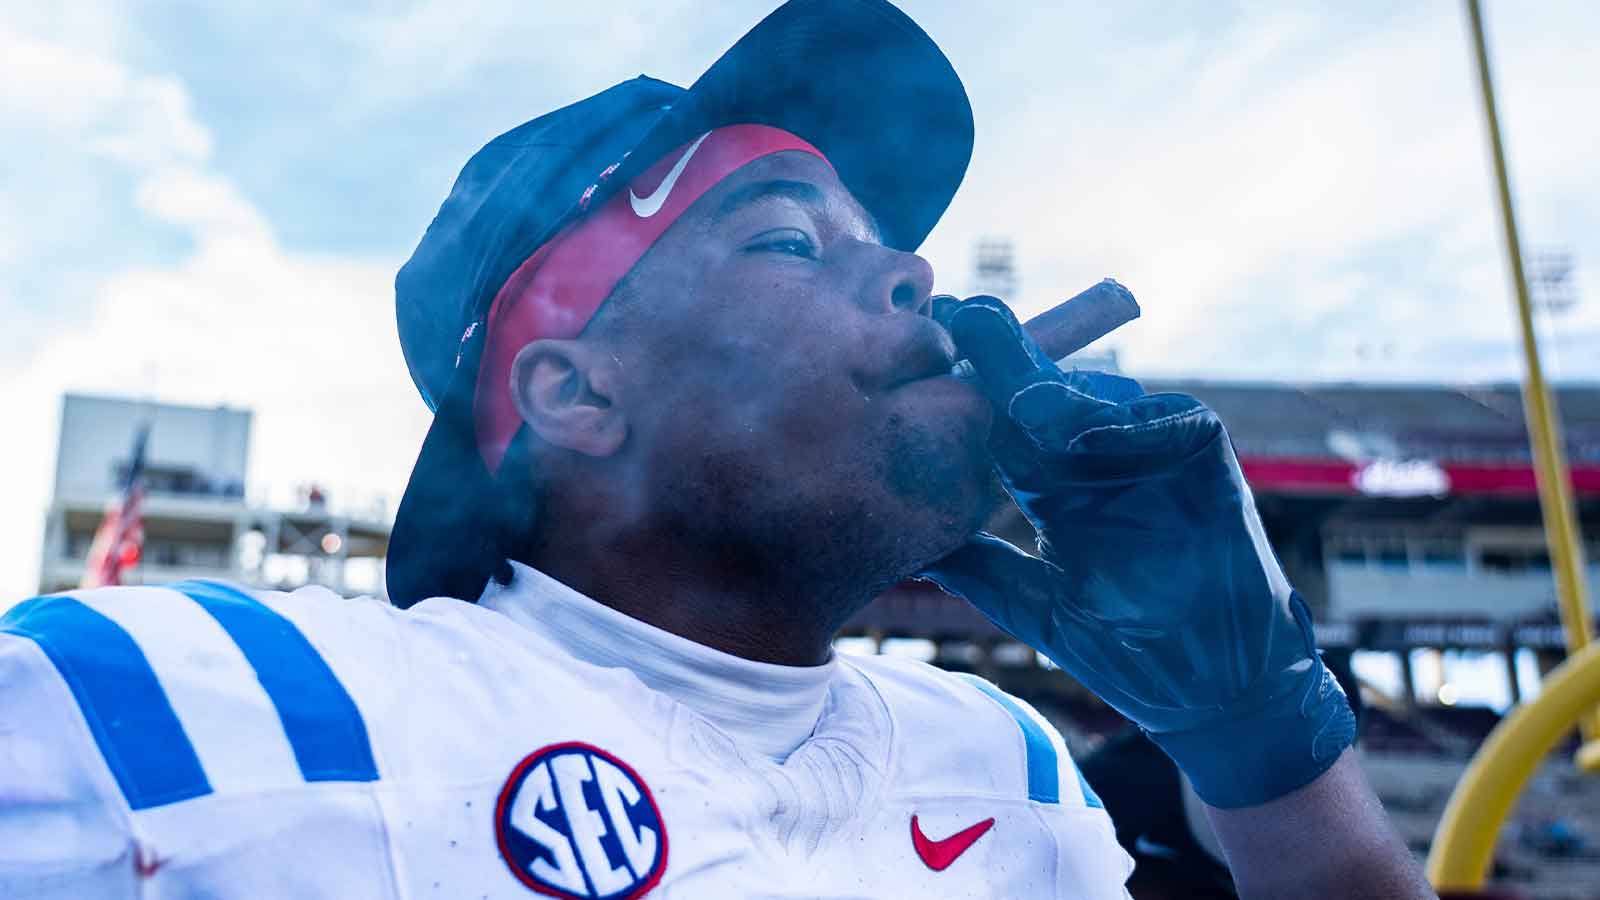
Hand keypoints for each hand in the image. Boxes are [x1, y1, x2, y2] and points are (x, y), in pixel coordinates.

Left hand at [920, 293, 1354, 807]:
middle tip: (959, 319)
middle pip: (1043, 395)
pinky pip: (1168, 421)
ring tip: (1015, 397)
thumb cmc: (1129, 651)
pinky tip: (1089, 437)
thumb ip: (981, 569)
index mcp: (1054, 484)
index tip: (921, 355)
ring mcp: (1150, 451)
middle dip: (1002, 358)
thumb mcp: (1038, 606)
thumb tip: (912, 545)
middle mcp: (1096, 456)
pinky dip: (1131, 428)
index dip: (965, 391)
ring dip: (1059, 396)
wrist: (1213, 687)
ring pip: (1101, 399)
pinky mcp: (1203, 454)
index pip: (1002, 426)